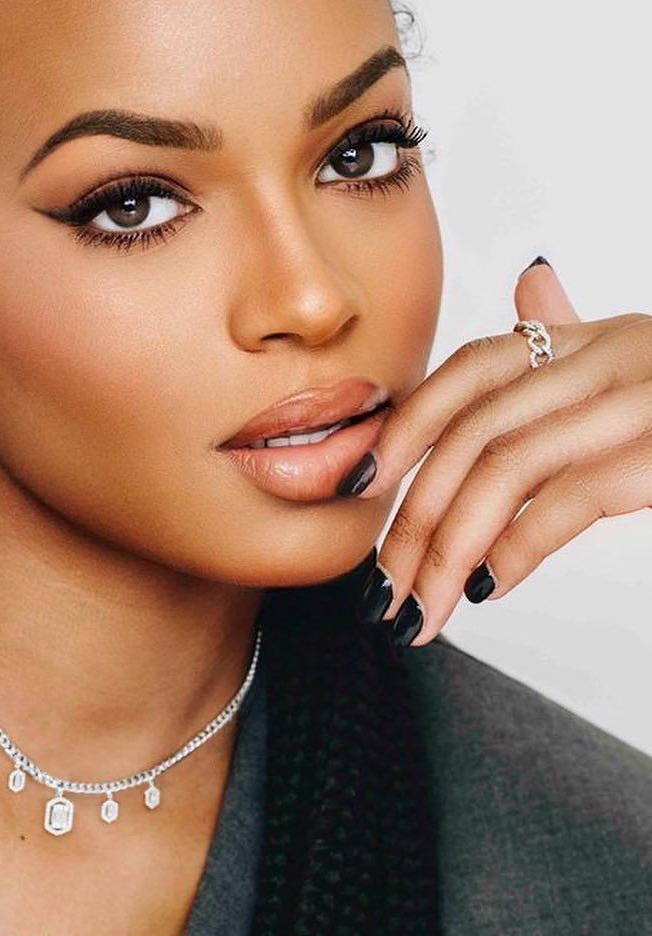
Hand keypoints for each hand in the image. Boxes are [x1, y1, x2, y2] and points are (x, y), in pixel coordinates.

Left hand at [354, 255, 651, 645]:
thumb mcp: (649, 358)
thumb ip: (578, 330)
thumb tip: (528, 274)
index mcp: (601, 335)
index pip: (471, 367)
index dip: (404, 426)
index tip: (359, 487)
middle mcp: (618, 352)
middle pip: (470, 431)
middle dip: (409, 520)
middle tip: (380, 592)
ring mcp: (649, 395)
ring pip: (502, 469)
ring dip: (444, 551)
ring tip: (418, 614)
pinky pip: (566, 499)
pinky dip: (513, 551)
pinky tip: (485, 593)